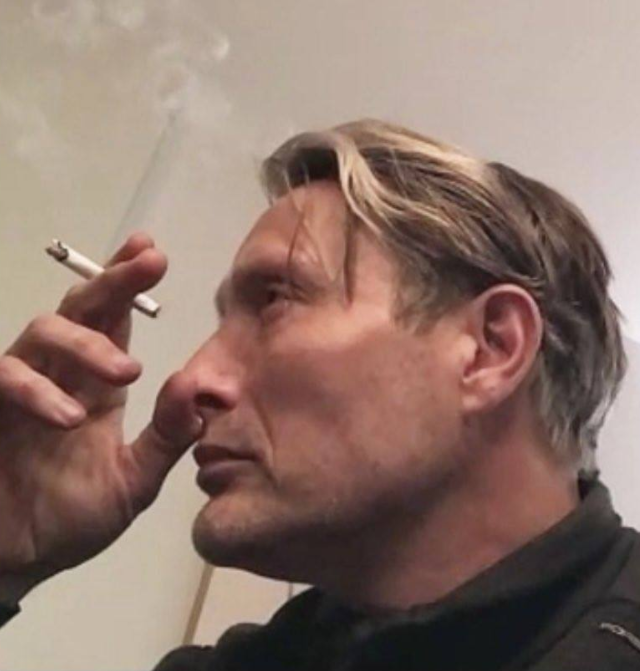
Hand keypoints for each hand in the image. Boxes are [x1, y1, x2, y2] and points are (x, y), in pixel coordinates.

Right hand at [0, 233, 202, 597]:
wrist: (17, 559)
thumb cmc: (70, 517)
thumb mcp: (133, 482)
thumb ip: (167, 439)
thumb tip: (205, 393)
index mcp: (98, 385)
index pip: (115, 322)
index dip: (128, 283)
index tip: (151, 250)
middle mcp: (61, 375)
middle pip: (82, 309)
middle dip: (114, 281)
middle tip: (149, 262)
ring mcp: (21, 388)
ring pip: (43, 331)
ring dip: (86, 343)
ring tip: (126, 374)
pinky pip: (5, 377)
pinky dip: (36, 391)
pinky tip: (68, 418)